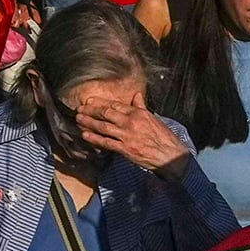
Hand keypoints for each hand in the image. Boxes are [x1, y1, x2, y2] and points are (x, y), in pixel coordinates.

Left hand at [71, 90, 191, 174]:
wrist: (171, 155)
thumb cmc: (164, 137)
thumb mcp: (153, 118)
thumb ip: (141, 107)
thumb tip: (136, 95)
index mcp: (138, 113)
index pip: (115, 105)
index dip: (100, 103)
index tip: (90, 102)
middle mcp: (131, 122)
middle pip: (106, 113)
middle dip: (91, 111)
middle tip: (80, 109)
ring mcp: (127, 136)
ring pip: (103, 127)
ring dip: (89, 122)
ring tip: (78, 119)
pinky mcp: (125, 149)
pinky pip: (106, 142)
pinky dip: (94, 139)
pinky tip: (85, 136)